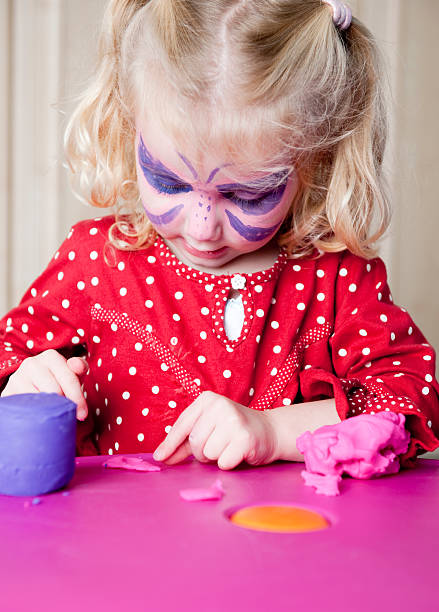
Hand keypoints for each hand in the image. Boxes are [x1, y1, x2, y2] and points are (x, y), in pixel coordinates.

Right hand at [1, 349, 87, 419]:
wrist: (31, 388)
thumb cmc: (57, 381)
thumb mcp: (71, 374)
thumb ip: (79, 368)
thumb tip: (76, 365)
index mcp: (50, 356)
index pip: (69, 378)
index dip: (78, 398)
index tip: (83, 415)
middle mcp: (32, 363)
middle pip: (55, 390)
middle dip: (64, 405)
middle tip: (68, 416)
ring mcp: (17, 377)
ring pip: (39, 399)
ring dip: (49, 410)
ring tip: (54, 415)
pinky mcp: (7, 392)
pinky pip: (24, 407)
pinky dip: (34, 413)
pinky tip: (40, 416)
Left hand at [153, 391, 278, 469]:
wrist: (270, 431)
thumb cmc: (233, 431)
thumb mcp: (209, 427)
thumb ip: (184, 441)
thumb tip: (161, 456)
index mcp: (207, 399)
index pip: (182, 425)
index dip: (170, 444)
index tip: (160, 458)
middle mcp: (220, 405)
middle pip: (194, 442)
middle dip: (202, 452)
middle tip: (218, 446)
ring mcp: (233, 420)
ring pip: (208, 453)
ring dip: (216, 457)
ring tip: (229, 447)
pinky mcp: (244, 438)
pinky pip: (223, 462)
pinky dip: (229, 463)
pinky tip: (239, 452)